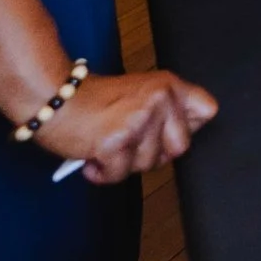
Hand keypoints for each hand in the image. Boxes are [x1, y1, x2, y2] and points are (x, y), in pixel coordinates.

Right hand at [37, 69, 218, 183]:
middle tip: (129, 142)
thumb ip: (165, 109)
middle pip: (180, 147)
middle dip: (153, 153)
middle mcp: (159, 99)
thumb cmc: (94, 100)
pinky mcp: (116, 142)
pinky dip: (103, 173)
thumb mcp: (140, 93)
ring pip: (148, 165)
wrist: (53, 97)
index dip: (188, 128)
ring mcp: (139, 120)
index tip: (165, 131)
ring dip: (124, 163)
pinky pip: (119, 175)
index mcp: (168, 85)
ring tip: (106, 143)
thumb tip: (183, 139)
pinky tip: (93, 156)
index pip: (207, 110)